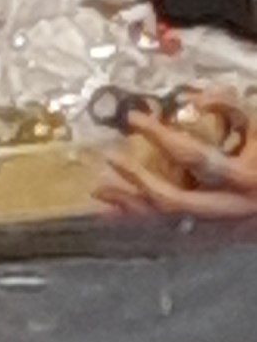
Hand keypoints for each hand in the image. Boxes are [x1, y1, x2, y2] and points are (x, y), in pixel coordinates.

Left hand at [98, 102, 256, 235]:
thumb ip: (231, 108)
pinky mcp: (213, 241)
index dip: (162, 136)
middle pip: (174, 201)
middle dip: (139, 180)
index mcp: (247, 179)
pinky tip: (115, 215)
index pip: (196, 156)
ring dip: (130, 208)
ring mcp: (220, 231)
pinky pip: (168, 235)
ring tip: (99, 191)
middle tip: (112, 158)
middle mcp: (230, 210)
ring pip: (166, 225)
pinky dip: (140, 225)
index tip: (134, 119)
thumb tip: (194, 101)